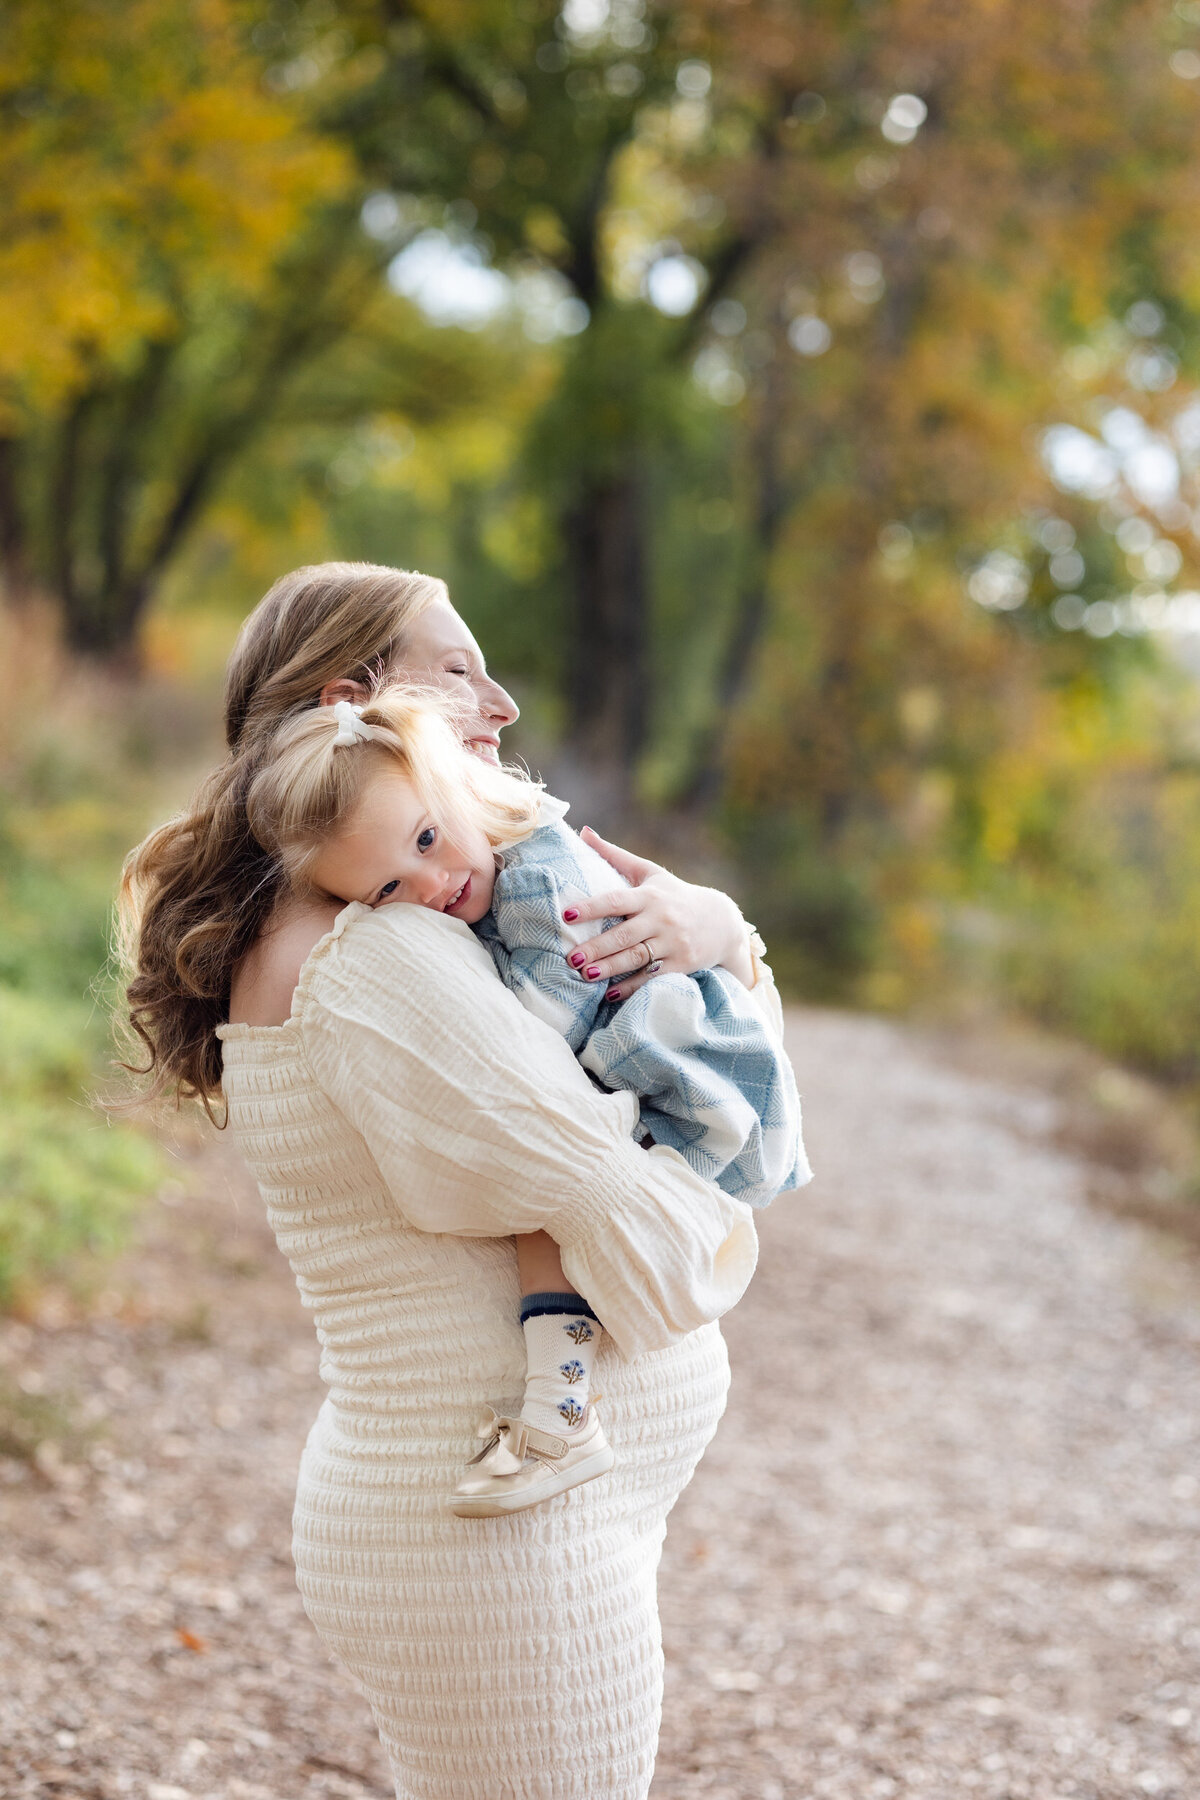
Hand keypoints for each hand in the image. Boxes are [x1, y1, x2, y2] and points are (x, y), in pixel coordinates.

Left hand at [563, 827, 752, 1000]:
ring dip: (610, 968)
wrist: (721, 922)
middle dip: (597, 947)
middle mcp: (661, 919)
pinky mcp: (682, 964)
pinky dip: (632, 987)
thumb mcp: (649, 873)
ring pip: (637, 957)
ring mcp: (673, 943)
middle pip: (624, 935)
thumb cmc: (675, 894)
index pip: (615, 900)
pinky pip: (652, 977)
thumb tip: (583, 832)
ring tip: (585, 975)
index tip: (567, 914)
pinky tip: (610, 994)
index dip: (591, 907)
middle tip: (571, 958)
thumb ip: (614, 855)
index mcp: (649, 896)